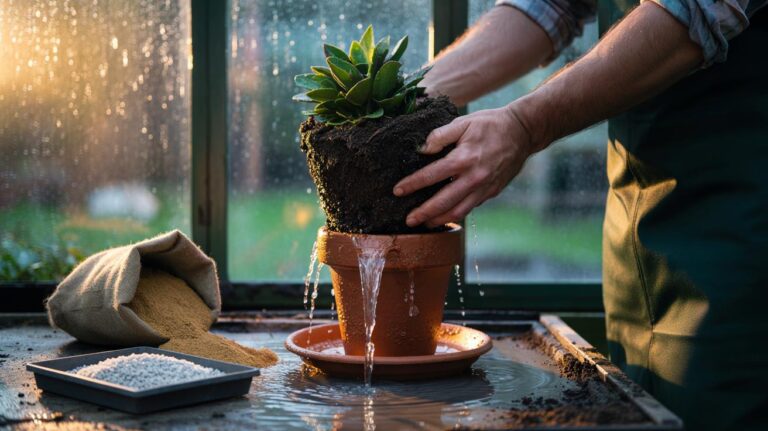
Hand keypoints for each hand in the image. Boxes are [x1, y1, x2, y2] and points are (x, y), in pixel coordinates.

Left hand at [394, 104, 534, 227]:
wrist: (522, 132)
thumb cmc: (490, 124)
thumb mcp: (463, 122)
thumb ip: (440, 135)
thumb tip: (422, 150)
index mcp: (463, 159)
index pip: (431, 176)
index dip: (412, 185)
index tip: (397, 191)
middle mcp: (473, 177)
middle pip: (443, 202)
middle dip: (423, 213)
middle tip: (408, 220)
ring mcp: (484, 188)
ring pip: (458, 212)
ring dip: (439, 220)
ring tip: (424, 223)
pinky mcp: (492, 192)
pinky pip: (470, 208)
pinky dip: (455, 214)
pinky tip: (444, 215)